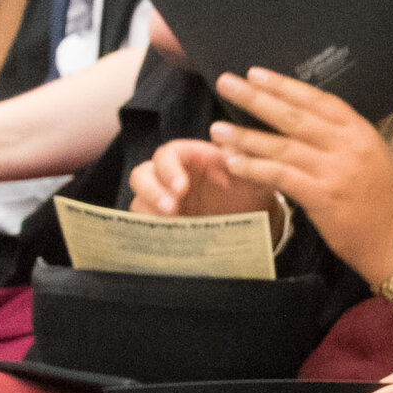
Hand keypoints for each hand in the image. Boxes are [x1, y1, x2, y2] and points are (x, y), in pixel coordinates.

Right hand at [129, 135, 276, 220]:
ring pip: (139, 201)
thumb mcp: (251, 175)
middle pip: (142, 175)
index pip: (167, 155)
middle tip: (171, 209)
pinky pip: (146, 226)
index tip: (181, 188)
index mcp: (188, 157)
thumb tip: (228, 152)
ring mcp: (163, 200)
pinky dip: (152, 232)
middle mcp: (169, 176)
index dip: (169, 169)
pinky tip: (169, 240)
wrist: (253, 217)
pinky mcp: (162, 223)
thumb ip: (243, 161)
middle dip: (152, 191)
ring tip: (172, 226)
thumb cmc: (249, 188)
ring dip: (150, 213)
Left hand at [208, 67, 392, 271]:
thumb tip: (295, 121)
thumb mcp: (367, 157)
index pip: (317, 99)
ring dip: (246, 137)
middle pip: (293, 117)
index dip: (284, 85)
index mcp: (359, 131)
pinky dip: (254, 168)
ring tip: (217, 129)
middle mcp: (347, 146)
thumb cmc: (380, 200)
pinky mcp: (323, 197)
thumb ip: (336, 138)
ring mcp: (335, 171)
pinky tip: (233, 163)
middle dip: (256, 99)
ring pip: (282, 146)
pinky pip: (280, 176)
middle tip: (226, 83)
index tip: (256, 73)